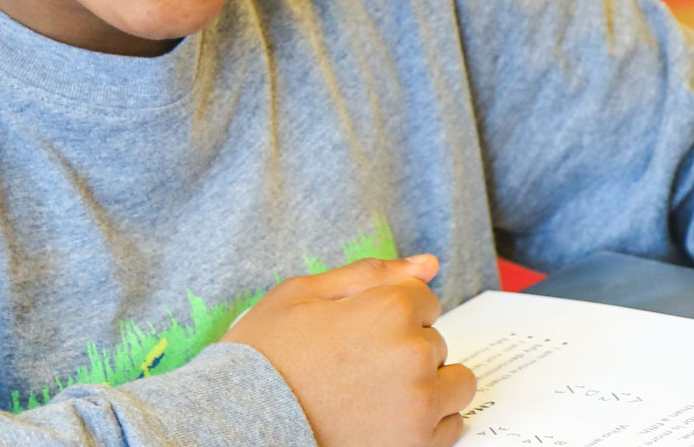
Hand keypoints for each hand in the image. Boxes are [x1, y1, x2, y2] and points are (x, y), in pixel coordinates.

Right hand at [223, 254, 476, 446]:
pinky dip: (427, 423)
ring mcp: (418, 405)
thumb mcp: (302, 294)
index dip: (390, 313)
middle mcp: (412, 354)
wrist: (239, 424)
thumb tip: (428, 264)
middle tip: (356, 368)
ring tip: (377, 396)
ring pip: (454, 383)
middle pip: (435, 341)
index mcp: (388, 308)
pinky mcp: (416, 446)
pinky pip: (451, 426)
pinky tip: (386, 420)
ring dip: (427, 385)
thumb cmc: (264, 357)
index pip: (424, 299)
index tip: (359, 333)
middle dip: (405, 349)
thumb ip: (371, 274)